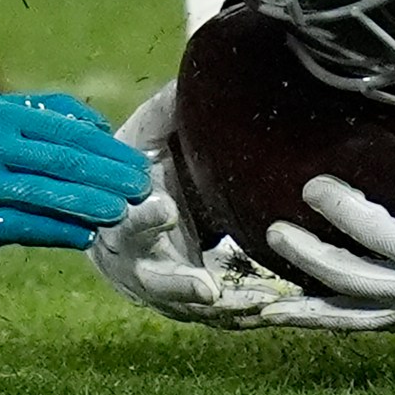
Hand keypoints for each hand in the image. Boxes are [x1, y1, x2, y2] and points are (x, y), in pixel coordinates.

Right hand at [0, 92, 150, 254]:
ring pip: (46, 195)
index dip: (108, 149)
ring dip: (89, 205)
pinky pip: (22, 226)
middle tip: (142, 189)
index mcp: (5, 116)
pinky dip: (56, 230)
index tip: (139, 162)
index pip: (69, 132)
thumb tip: (101, 124)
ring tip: (122, 213)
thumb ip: (48, 112)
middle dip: (109, 177)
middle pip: (64, 162)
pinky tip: (84, 236)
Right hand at [86, 83, 300, 327]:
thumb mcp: (152, 135)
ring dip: (223, 308)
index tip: (166, 209)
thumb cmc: (148, 167)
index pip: (125, 220)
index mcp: (119, 217)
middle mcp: (134, 261)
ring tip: (258, 303)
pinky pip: (217, 317)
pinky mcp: (191, 306)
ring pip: (189, 308)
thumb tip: (188, 77)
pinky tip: (275, 306)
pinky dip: (242, 314)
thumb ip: (167, 111)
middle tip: (206, 288)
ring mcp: (162, 289)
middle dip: (177, 284)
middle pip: (151, 280)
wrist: (145, 209)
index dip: (142, 218)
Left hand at [258, 124, 394, 361]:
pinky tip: (296, 316)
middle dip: (306, 257)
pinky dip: (324, 321)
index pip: (374, 235)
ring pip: (344, 315)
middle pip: (345, 280)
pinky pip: (357, 324)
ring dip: (302, 310)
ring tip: (259, 308)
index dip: (340, 210)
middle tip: (275, 231)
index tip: (313, 185)